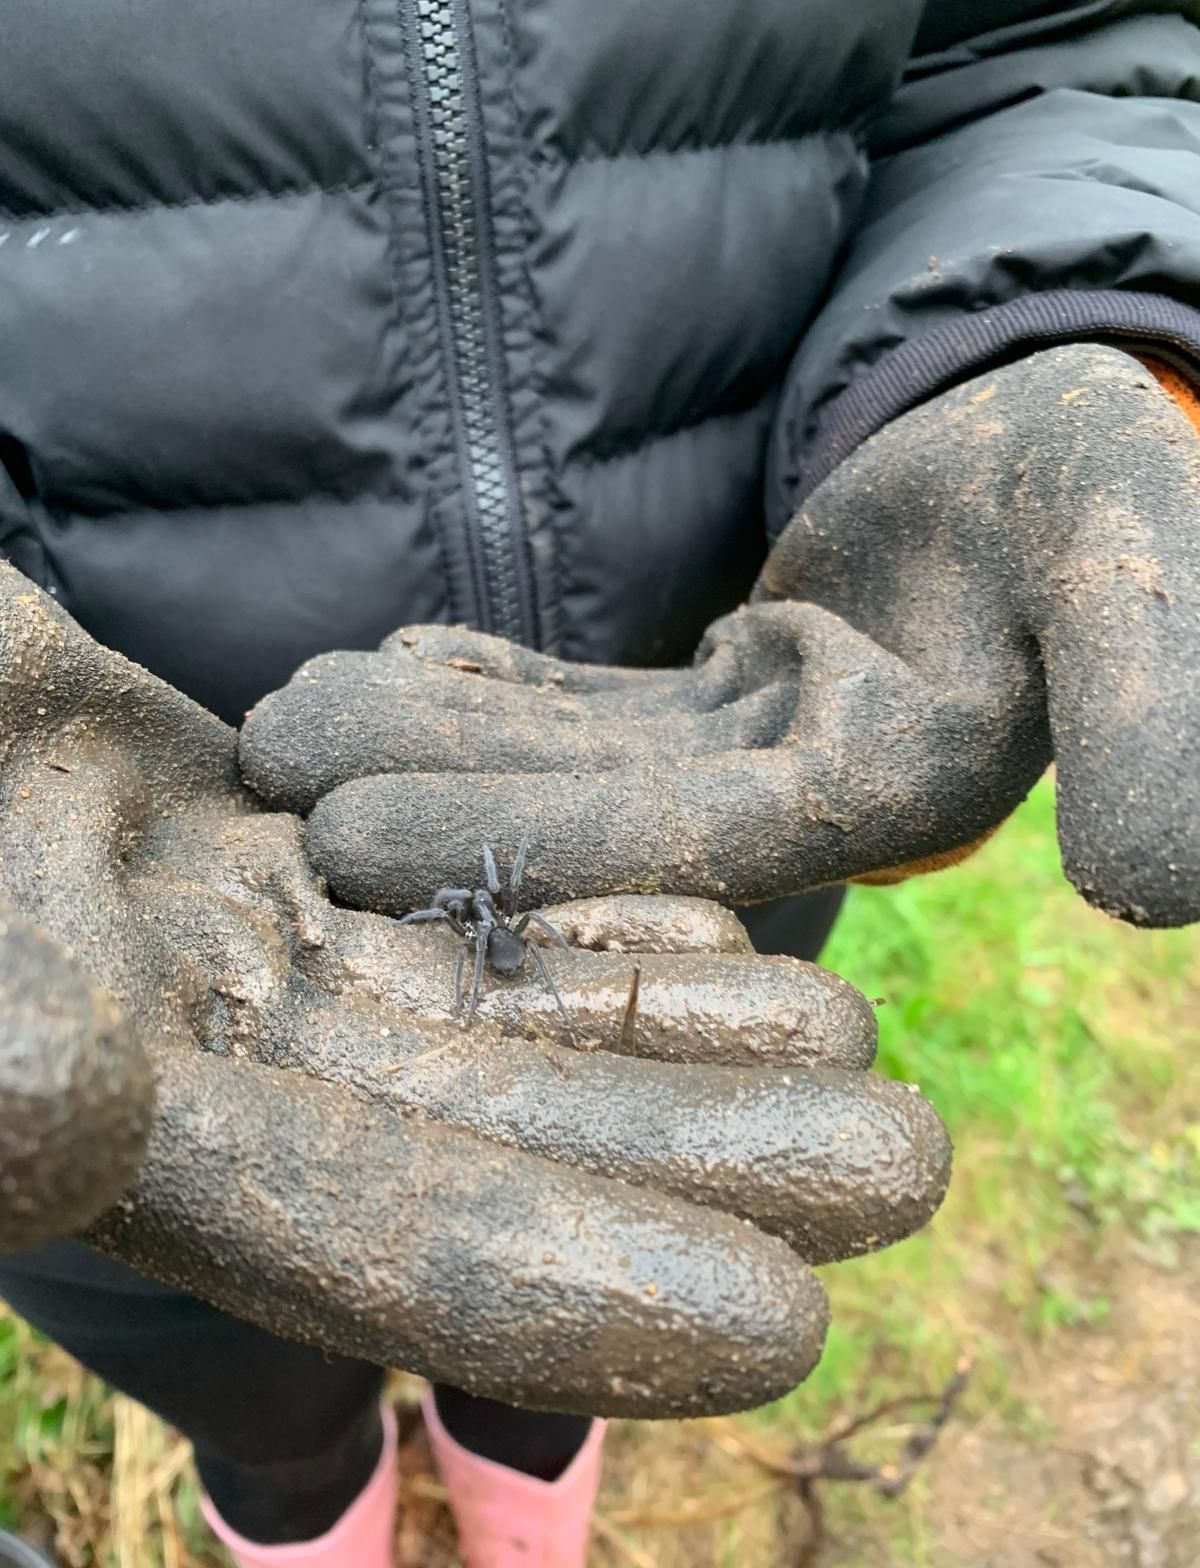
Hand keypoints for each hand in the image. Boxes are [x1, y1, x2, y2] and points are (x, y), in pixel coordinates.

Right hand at [0, 565, 948, 1415]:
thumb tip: (55, 1112)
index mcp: (151, 1149)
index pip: (395, 1248)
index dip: (590, 1289)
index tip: (786, 1323)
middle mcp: (239, 1085)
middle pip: (508, 1140)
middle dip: (706, 1160)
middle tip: (910, 1167)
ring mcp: (276, 974)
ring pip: (510, 1019)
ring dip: (686, 1034)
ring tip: (863, 1038)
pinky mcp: (298, 875)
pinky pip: (467, 909)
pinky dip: (590, 921)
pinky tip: (721, 918)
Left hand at [240, 344, 1197, 927]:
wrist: (1067, 423)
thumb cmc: (1113, 484)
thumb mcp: (1144, 575)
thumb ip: (1155, 717)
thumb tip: (1161, 886)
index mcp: (898, 791)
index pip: (694, 842)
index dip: (528, 845)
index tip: (358, 837)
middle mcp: (814, 788)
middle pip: (598, 807)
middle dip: (432, 794)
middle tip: (266, 781)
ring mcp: (766, 739)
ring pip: (578, 750)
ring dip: (435, 737)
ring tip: (286, 724)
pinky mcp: (736, 687)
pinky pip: (599, 698)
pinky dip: (496, 686)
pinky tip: (390, 667)